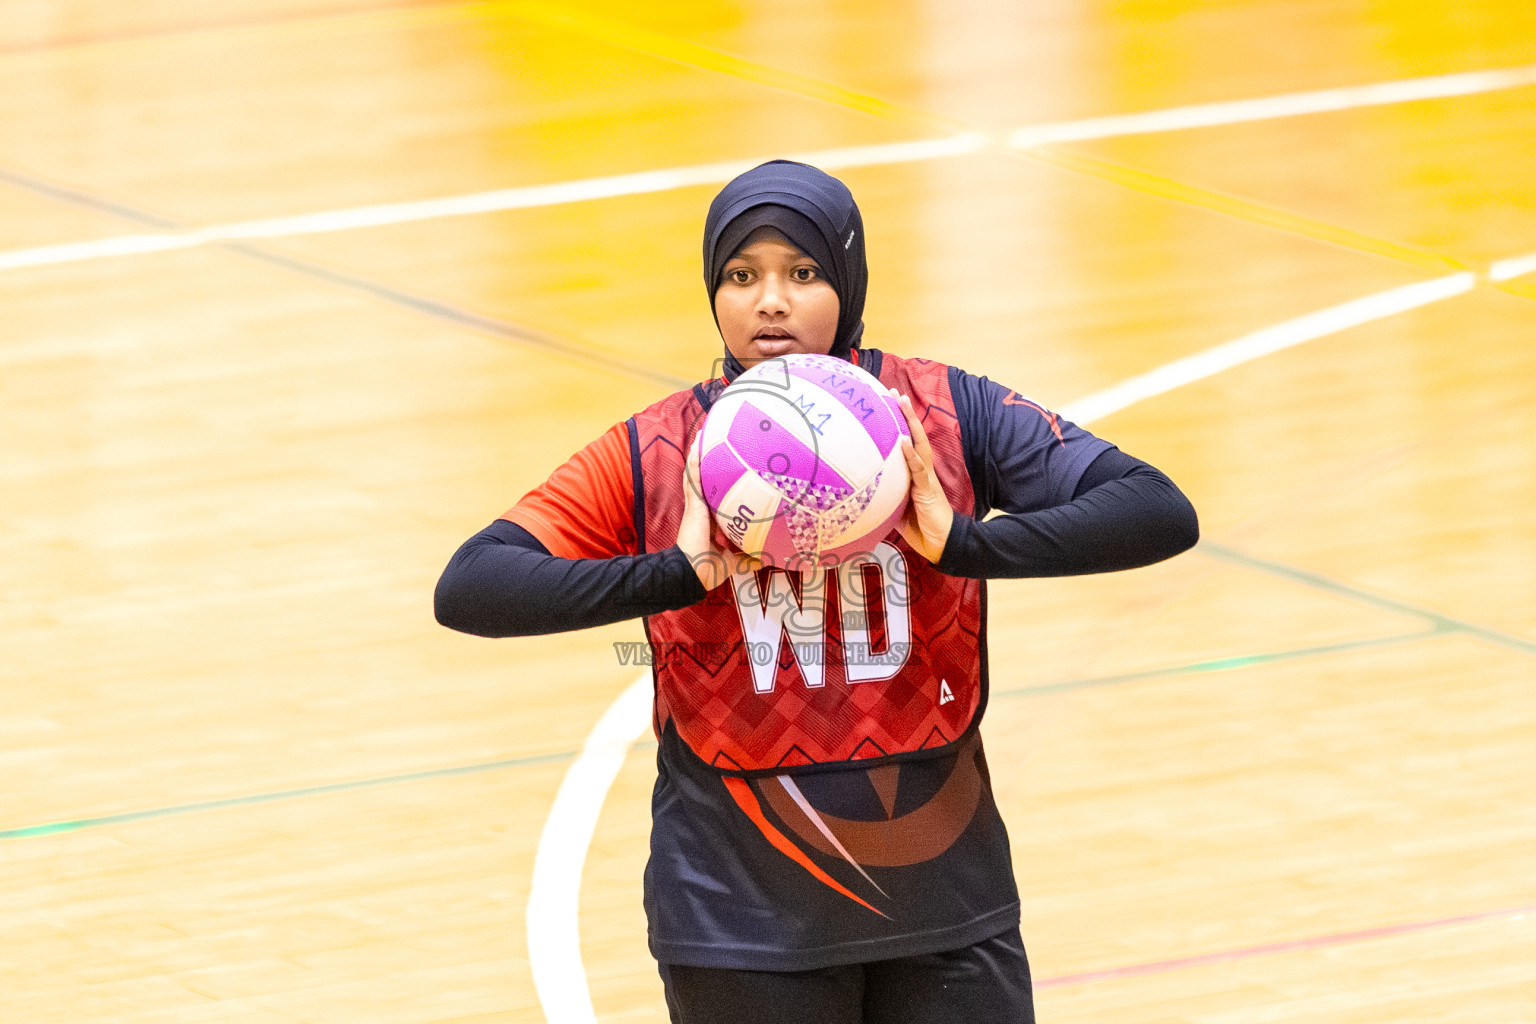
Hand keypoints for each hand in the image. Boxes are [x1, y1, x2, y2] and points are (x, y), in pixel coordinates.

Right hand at [677, 441, 761, 589]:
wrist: (694, 573)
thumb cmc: (709, 569)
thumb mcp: (734, 561)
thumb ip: (747, 558)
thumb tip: (763, 560)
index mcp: (710, 520)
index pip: (714, 496)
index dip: (717, 481)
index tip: (725, 468)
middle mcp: (702, 510)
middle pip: (703, 480)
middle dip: (705, 462)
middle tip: (711, 441)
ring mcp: (695, 505)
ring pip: (695, 474)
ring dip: (697, 455)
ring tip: (702, 436)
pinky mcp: (693, 504)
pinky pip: (693, 478)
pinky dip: (693, 462)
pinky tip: (696, 447)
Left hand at [891, 390, 952, 563]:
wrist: (940, 544)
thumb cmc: (919, 527)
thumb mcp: (895, 508)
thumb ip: (884, 495)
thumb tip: (860, 491)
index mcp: (914, 474)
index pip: (907, 443)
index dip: (899, 425)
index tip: (888, 406)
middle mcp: (922, 470)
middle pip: (915, 436)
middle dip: (905, 414)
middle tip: (894, 393)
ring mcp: (926, 478)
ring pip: (919, 444)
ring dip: (910, 423)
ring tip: (902, 403)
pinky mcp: (927, 489)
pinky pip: (918, 469)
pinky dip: (910, 455)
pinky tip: (903, 441)